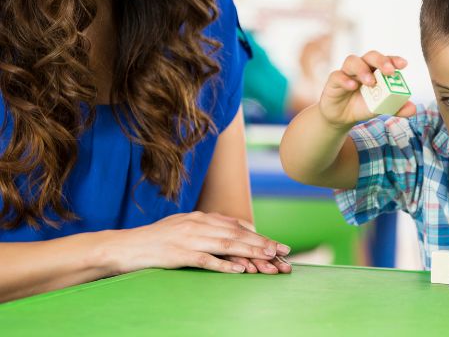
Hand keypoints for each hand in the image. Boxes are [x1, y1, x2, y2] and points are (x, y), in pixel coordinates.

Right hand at [109, 211, 290, 274]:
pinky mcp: (179, 254)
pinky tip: (239, 269)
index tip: (277, 245)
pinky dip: (224, 264)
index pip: (236, 226)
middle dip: (262, 243)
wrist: (126, 245)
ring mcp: (189, 238)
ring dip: (250, 252)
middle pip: (236, 234)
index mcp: (201, 217)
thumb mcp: (185, 225)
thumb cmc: (157, 239)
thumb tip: (234, 228)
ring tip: (269, 258)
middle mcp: (198, 224)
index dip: (258, 236)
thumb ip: (208, 226)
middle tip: (283, 251)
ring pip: (226, 244)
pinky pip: (205, 259)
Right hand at [318, 50, 416, 127]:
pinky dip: (345, 80)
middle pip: (370, 56)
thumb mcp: (381, 108)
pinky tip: (352, 87)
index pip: (385, 60)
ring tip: (371, 82)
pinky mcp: (334, 81)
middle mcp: (361, 67)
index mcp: (375, 70)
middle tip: (389, 71)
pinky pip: (338, 76)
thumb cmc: (363, 106)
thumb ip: (396, 107)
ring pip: (353, 61)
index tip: (403, 64)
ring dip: (363, 70)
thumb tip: (412, 108)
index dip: (393, 60)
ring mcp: (347, 72)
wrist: (341, 117)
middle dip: (381, 61)